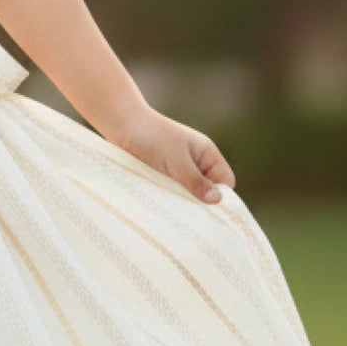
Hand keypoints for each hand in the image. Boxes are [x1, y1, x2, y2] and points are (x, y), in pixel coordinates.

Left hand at [105, 105, 235, 203]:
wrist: (121, 125)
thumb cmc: (152, 137)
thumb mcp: (176, 161)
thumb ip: (195, 181)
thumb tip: (217, 200)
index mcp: (207, 155)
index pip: (225, 182)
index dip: (222, 197)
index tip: (210, 214)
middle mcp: (196, 164)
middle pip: (208, 191)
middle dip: (201, 204)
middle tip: (191, 220)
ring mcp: (178, 171)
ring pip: (189, 195)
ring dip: (183, 204)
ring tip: (176, 216)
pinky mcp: (162, 177)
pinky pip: (172, 194)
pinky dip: (170, 201)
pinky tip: (164, 211)